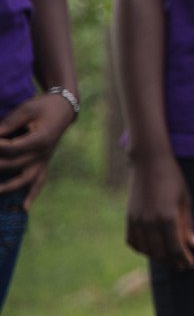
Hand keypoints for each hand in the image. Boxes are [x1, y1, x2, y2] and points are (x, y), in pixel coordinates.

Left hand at [0, 93, 75, 207]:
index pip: (12, 149)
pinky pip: (39, 181)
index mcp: (40, 139)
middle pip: (14, 164)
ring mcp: (44, 160)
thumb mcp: (26, 109)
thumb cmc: (43, 107)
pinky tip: (25, 208)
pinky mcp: (43, 163)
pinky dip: (32, 194)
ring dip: (8, 187)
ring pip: (26, 179)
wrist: (63, 109)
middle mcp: (43, 153)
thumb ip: (8, 123)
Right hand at [126, 151, 193, 269]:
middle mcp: (149, 222)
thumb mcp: (185, 199)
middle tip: (182, 266)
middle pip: (160, 252)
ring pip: (146, 249)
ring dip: (158, 257)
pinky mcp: (129, 218)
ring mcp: (136, 221)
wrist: (149, 162)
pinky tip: (151, 250)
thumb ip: (188, 224)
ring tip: (169, 259)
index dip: (183, 259)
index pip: (176, 248)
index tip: (190, 264)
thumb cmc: (173, 179)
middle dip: (172, 262)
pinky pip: (133, 241)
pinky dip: (142, 249)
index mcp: (167, 217)